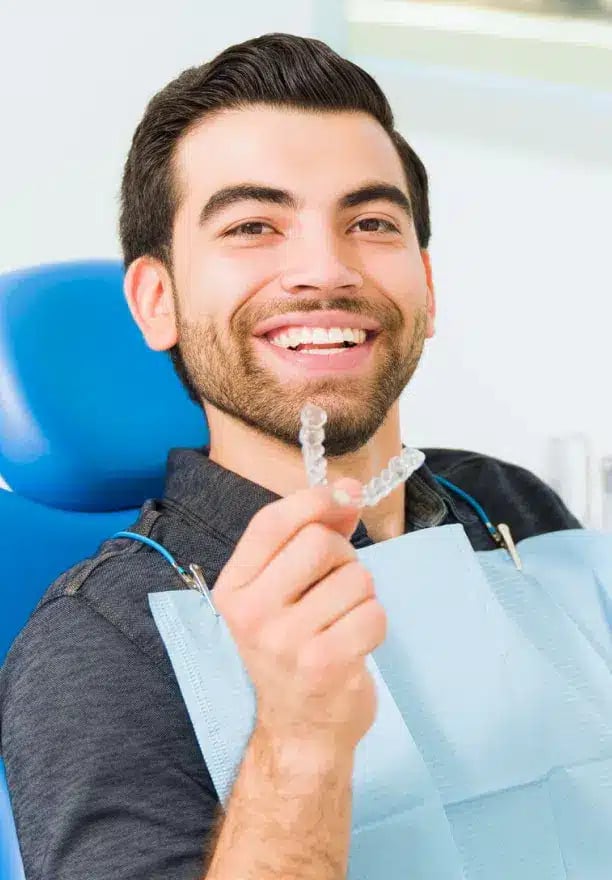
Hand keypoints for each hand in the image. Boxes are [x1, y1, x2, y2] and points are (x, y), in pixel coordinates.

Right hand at [213, 478, 386, 754]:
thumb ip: (312, 537)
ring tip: (341, 620)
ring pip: (355, 577)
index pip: (272, 523)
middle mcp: (251, 614)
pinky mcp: (326, 665)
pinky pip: (373, 614)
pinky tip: (354, 643)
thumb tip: (348, 492)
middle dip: (343, 556)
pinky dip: (374, 623)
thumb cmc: (292, 650)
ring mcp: (287, 643)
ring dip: (361, 594)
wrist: (297, 730)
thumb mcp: (283, 592)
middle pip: (320, 543)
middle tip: (336, 585)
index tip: (346, 495)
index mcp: (233, 589)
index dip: (315, 499)